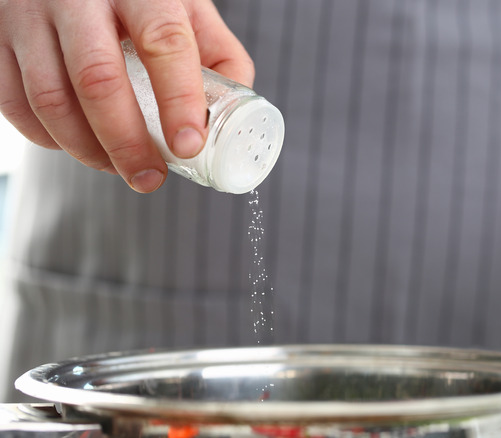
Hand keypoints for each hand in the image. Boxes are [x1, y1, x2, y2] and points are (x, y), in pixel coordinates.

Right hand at [0, 0, 252, 191]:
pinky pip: (13, 102)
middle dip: (127, 143)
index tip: (189, 145)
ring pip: (51, 98)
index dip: (179, 99)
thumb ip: (216, 53)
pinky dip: (47, 139)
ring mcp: (28, 15)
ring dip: (87, 150)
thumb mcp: (184, 5)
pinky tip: (78, 147)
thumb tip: (233, 114)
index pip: (163, 41)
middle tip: (150, 178)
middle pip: (98, 80)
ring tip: (118, 168)